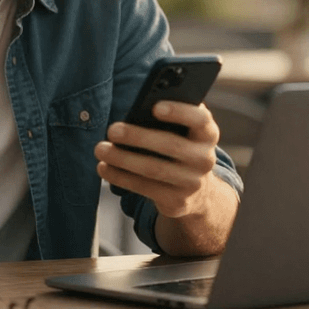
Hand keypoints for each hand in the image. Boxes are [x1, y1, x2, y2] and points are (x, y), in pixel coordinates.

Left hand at [95, 101, 221, 218]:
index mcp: (207, 134)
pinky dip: (120, 176)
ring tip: (101, 149)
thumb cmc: (180, 146)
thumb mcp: (184, 131)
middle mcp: (205, 159)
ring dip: (123, 159)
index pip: (201, 119)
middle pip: (171, 145)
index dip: (180, 112)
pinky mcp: (177, 202)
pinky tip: (104, 167)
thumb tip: (138, 108)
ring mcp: (192, 183)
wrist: (196, 190)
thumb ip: (170, 118)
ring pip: (154, 169)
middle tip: (112, 130)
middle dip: (138, 137)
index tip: (155, 106)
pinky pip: (144, 188)